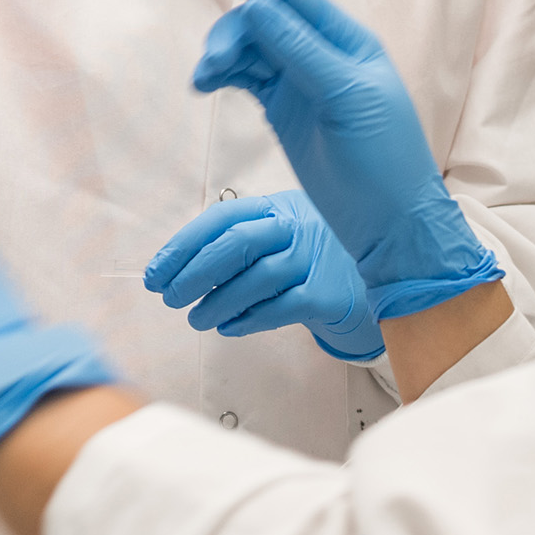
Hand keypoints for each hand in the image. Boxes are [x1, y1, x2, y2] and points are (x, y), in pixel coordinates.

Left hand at [146, 191, 381, 360]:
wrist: (378, 280)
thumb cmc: (315, 258)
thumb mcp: (284, 234)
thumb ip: (243, 244)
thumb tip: (179, 269)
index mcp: (279, 207)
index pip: (223, 217)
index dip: (184, 244)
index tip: (157, 271)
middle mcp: (299, 227)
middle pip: (237, 243)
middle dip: (194, 272)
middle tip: (169, 297)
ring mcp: (317, 259)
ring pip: (256, 279)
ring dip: (217, 303)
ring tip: (197, 319)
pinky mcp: (329, 293)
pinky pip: (281, 308)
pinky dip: (248, 320)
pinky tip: (229, 327)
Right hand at [190, 0, 499, 319]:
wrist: (390, 224)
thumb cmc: (384, 160)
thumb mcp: (346, 98)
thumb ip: (301, 51)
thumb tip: (257, 5)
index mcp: (347, 41)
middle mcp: (322, 54)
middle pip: (263, 21)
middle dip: (230, 33)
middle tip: (209, 66)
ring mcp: (301, 82)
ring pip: (250, 49)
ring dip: (222, 56)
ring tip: (201, 82)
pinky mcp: (284, 110)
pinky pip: (245, 78)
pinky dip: (223, 76)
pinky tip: (205, 86)